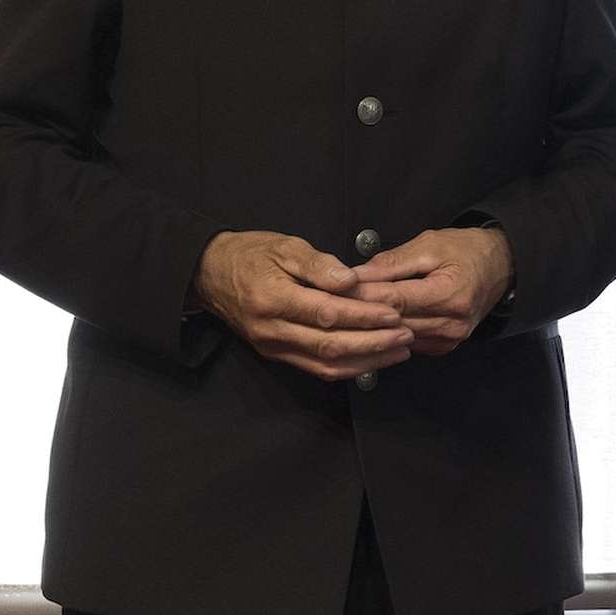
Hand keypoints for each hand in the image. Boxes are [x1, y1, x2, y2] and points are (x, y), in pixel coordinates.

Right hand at [195, 230, 409, 379]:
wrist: (209, 274)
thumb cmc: (250, 255)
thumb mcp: (284, 246)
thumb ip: (319, 264)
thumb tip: (350, 281)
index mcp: (273, 298)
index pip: (327, 313)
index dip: (364, 316)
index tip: (394, 313)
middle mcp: (271, 329)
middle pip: (330, 345)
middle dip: (374, 343)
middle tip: (406, 335)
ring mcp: (272, 346)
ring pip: (325, 365)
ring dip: (366, 361)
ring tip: (399, 351)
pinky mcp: (276, 354)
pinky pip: (315, 368)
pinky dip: (347, 368)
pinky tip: (372, 359)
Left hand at [351, 227, 514, 354]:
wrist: (500, 267)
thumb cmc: (467, 251)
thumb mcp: (430, 245)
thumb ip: (392, 262)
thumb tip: (356, 274)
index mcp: (451, 294)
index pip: (396, 299)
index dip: (363, 295)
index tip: (336, 289)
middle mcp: (452, 323)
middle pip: (393, 322)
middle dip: (360, 311)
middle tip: (331, 302)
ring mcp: (449, 338)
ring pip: (396, 336)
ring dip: (371, 325)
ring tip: (346, 312)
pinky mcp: (443, 346)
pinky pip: (407, 343)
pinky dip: (388, 332)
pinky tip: (372, 322)